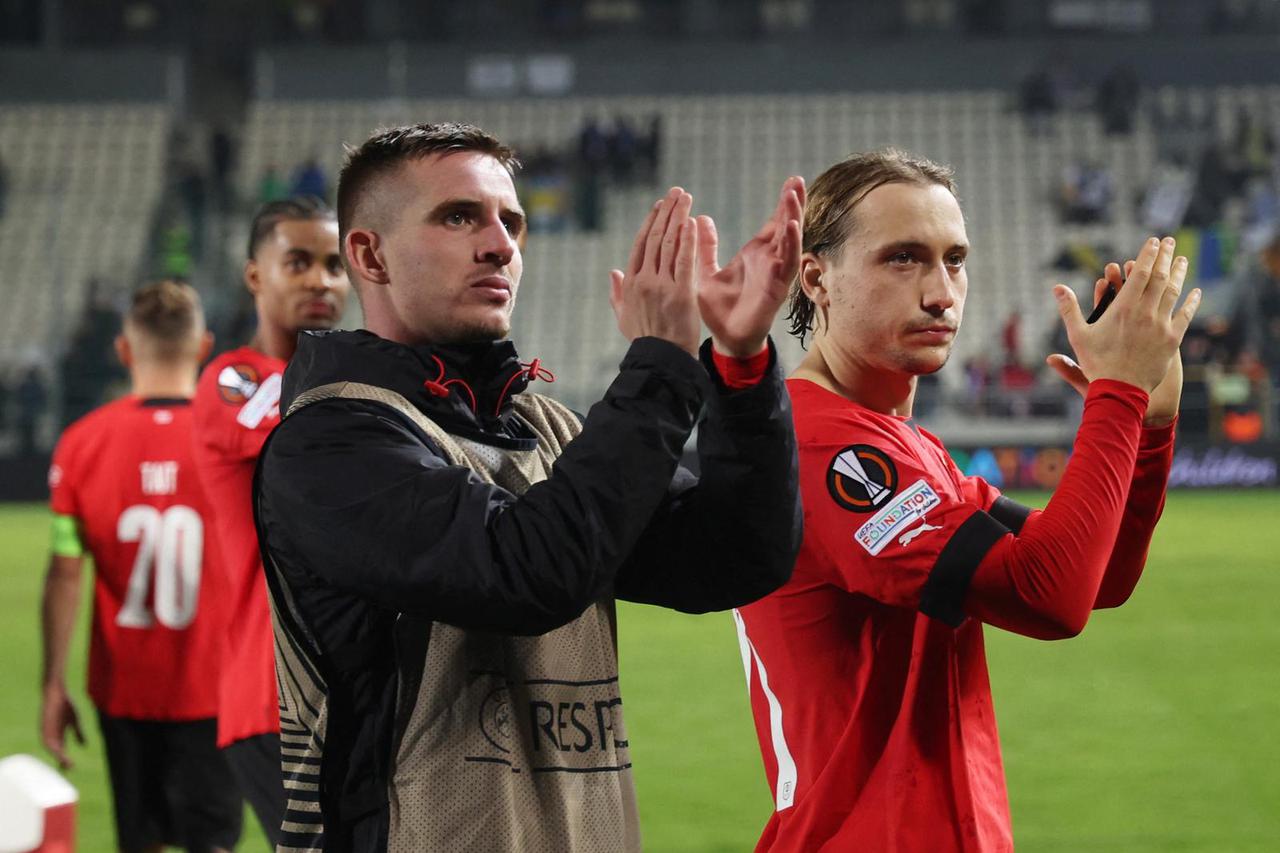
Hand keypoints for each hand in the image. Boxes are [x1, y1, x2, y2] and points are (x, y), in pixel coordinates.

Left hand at [40, 682, 83, 769]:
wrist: (56, 693)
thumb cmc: (65, 705)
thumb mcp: (75, 721)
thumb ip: (78, 733)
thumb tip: (84, 746)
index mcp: (59, 734)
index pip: (62, 750)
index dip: (65, 758)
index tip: (71, 767)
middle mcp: (51, 735)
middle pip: (56, 751)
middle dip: (62, 760)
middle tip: (69, 768)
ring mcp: (47, 731)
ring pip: (51, 748)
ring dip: (58, 756)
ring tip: (66, 763)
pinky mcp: (44, 727)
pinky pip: (47, 740)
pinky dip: (53, 747)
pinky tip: (59, 752)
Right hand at [609, 187, 700, 356]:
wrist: (660, 360)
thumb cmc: (644, 341)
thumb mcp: (624, 317)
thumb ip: (617, 293)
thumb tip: (613, 272)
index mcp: (630, 283)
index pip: (641, 244)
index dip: (651, 222)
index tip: (660, 205)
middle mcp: (643, 280)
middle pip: (655, 237)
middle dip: (666, 211)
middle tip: (676, 192)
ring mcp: (661, 286)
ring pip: (669, 244)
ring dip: (678, 217)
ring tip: (685, 198)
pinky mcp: (680, 293)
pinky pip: (683, 261)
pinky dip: (687, 239)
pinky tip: (691, 221)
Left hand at [695, 176, 804, 357]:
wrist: (725, 339)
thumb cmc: (719, 310)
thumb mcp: (707, 272)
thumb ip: (706, 247)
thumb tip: (699, 219)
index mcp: (756, 254)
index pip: (773, 223)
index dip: (782, 203)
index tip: (791, 180)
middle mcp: (770, 261)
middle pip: (787, 226)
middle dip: (793, 203)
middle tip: (798, 179)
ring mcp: (775, 274)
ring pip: (790, 241)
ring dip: (793, 218)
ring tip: (794, 195)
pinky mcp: (776, 288)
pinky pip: (786, 263)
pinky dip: (789, 244)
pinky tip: (791, 226)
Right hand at [1049, 236, 1198, 395]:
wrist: (1120, 391)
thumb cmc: (1096, 363)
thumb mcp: (1078, 335)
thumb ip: (1069, 309)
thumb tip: (1057, 287)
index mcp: (1124, 309)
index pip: (1140, 274)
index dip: (1147, 255)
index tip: (1152, 241)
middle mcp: (1146, 313)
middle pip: (1159, 277)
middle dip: (1164, 256)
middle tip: (1169, 241)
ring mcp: (1162, 326)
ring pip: (1173, 293)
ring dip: (1178, 273)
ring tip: (1181, 259)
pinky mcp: (1172, 340)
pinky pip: (1185, 316)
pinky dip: (1191, 302)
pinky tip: (1196, 291)